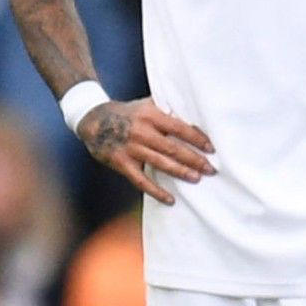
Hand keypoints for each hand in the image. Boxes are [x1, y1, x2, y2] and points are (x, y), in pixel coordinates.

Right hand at [76, 98, 214, 204]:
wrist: (94, 120)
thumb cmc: (127, 113)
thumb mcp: (145, 105)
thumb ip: (166, 111)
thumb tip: (193, 121)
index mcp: (150, 115)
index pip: (179, 128)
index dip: (196, 139)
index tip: (211, 148)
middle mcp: (141, 131)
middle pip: (173, 148)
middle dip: (194, 159)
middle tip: (211, 169)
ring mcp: (130, 148)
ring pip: (160, 163)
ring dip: (180, 172)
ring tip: (197, 179)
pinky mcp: (121, 163)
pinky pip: (141, 181)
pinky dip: (156, 191)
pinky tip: (170, 200)